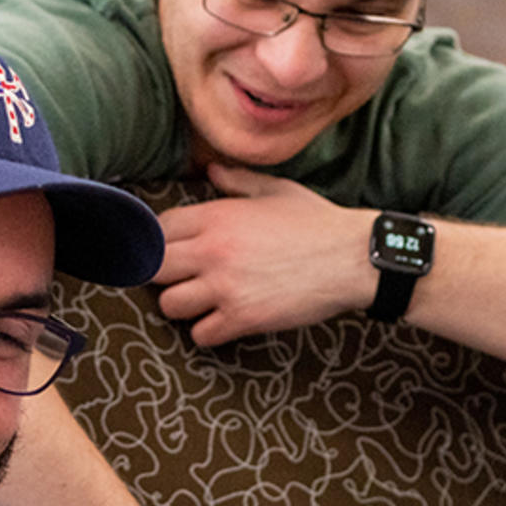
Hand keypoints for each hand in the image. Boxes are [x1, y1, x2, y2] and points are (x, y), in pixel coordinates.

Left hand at [151, 164, 375, 344]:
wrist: (352, 258)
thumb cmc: (318, 222)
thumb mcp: (276, 190)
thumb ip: (238, 182)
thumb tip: (211, 171)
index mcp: (218, 215)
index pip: (159, 229)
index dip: (160, 240)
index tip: (171, 249)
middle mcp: (213, 250)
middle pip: (153, 268)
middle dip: (163, 274)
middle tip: (181, 277)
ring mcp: (225, 287)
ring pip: (169, 305)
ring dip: (183, 305)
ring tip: (201, 301)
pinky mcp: (242, 318)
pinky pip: (200, 334)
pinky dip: (207, 331)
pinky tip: (222, 321)